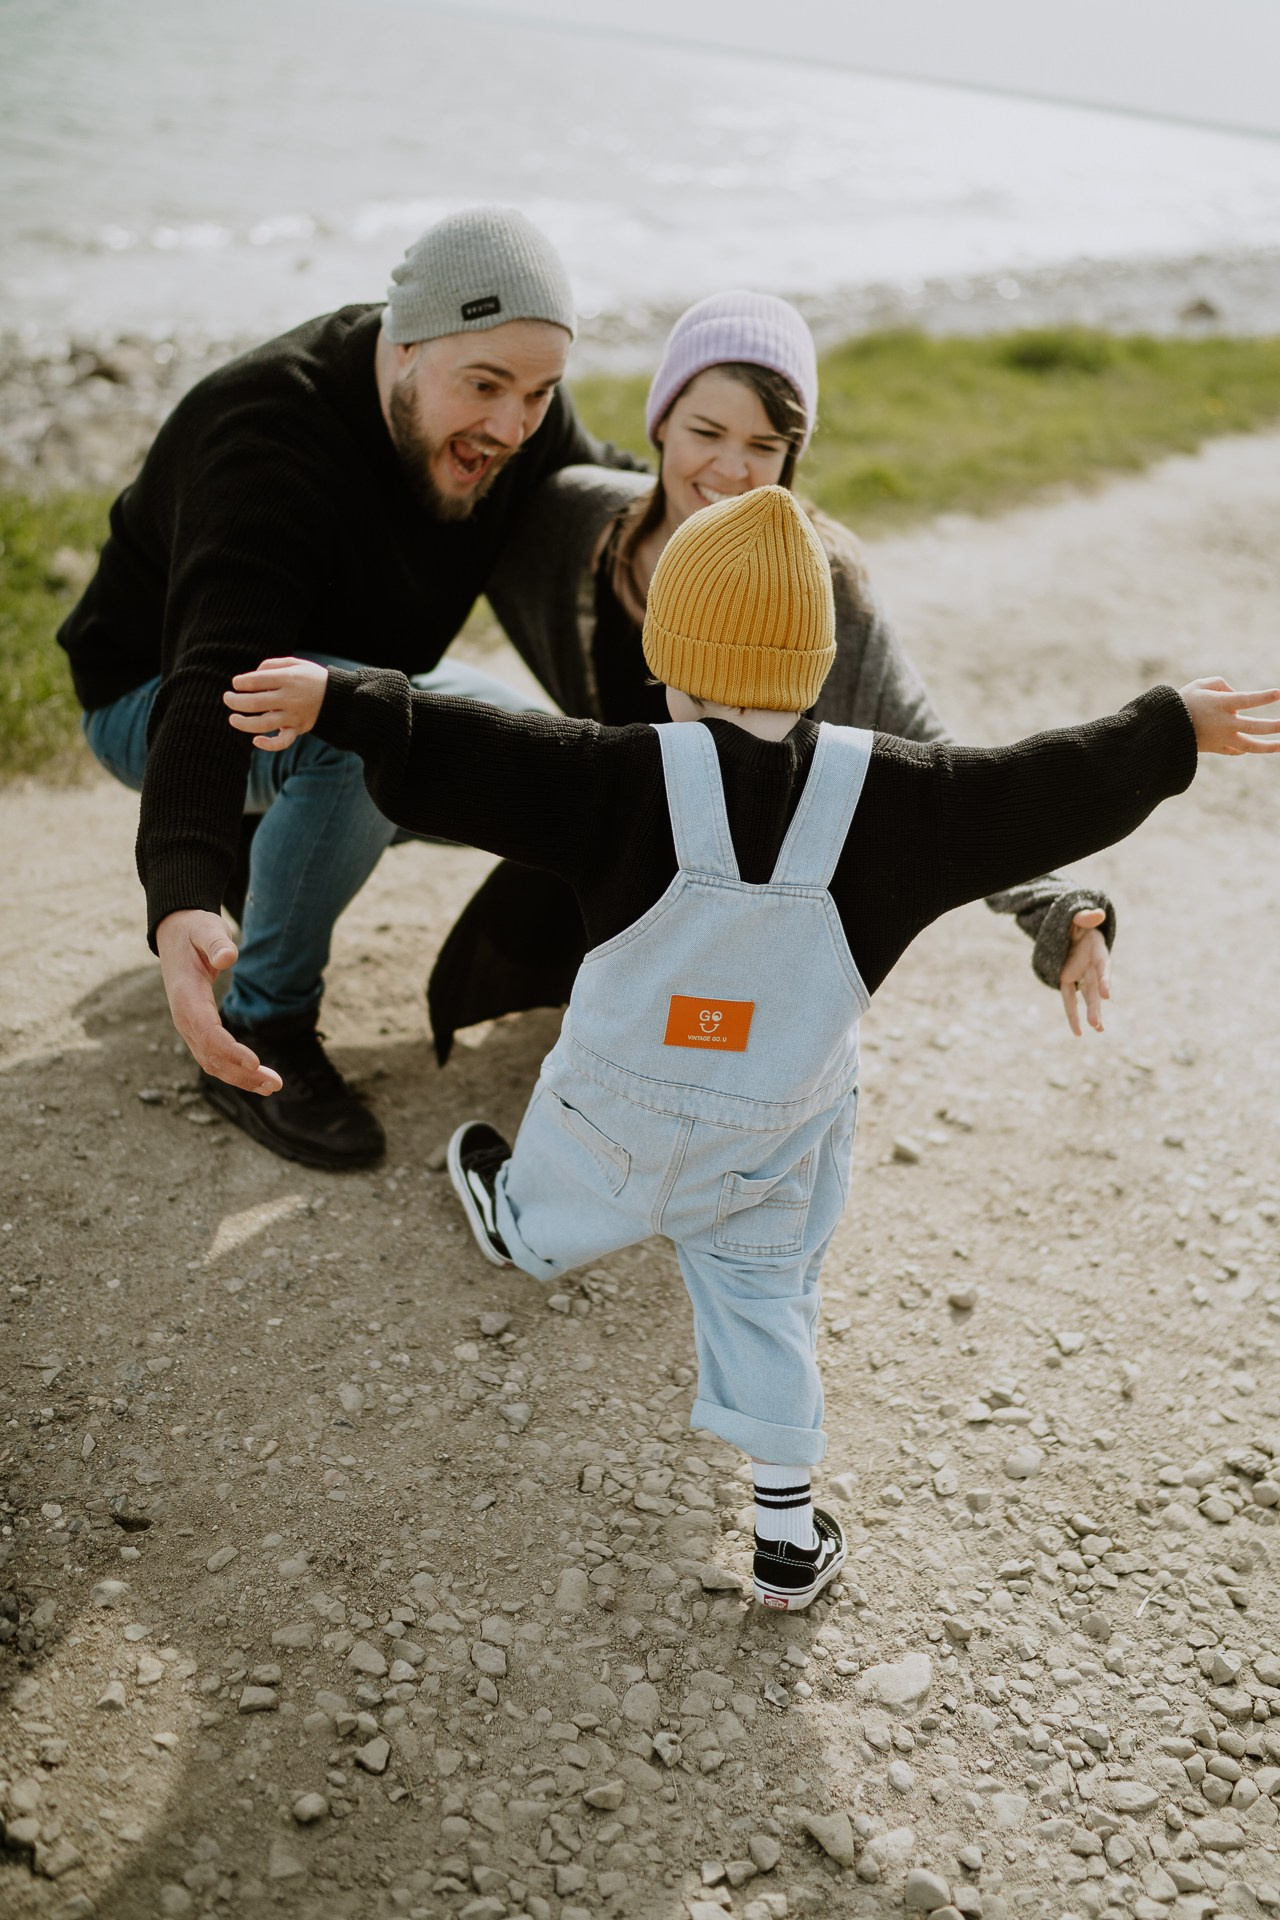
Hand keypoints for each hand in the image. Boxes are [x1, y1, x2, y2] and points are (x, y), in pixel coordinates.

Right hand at [155, 909, 281, 1093]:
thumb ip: (217, 943)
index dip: (229, 1049)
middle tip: (276, 1083)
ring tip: (272, 1086)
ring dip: (240, 1077)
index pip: (206, 1030)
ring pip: (211, 1062)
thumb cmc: (194, 930)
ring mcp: (189, 1026)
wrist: (174, 934)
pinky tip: (256, 1077)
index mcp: (185, 995)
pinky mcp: (197, 1028)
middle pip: (211, 1055)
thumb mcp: (205, 928)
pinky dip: (234, 1070)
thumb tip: (228, 957)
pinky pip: (213, 1056)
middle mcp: (184, 1017)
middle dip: (242, 1073)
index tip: (255, 1062)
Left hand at [224, 656, 327, 750]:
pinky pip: (283, 741)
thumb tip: (251, 676)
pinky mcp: (298, 729)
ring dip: (244, 723)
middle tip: (227, 698)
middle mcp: (289, 698)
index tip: (236, 683)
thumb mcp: (295, 663)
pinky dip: (269, 745)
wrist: (338, 697)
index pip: (257, 680)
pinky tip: (256, 741)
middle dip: (236, 701)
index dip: (241, 682)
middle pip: (255, 702)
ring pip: (263, 723)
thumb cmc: (311, 677)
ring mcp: (293, 715)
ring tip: (232, 719)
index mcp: (288, 678)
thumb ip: (271, 665)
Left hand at [1059, 907, 1110, 1036]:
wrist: (1073, 930)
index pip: (1103, 967)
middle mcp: (1092, 967)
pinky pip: (1070, 1000)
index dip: (1105, 979)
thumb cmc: (1079, 923)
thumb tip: (1098, 914)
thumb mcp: (1079, 917)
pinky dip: (1073, 1015)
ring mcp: (1081, 975)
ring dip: (1092, 1013)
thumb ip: (1086, 917)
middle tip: (1098, 1024)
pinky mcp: (1067, 980)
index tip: (1107, 993)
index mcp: (1098, 952)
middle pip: (1095, 988)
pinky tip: (1078, 1032)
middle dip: (1096, 1005)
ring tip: (1098, 1029)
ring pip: (1088, 997)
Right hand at [1179, 678, 1279, 754]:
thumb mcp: (1198, 685)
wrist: (1163, 729)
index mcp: (1219, 704)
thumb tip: (1235, 694)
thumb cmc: (1181, 702)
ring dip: (1268, 747)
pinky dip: (1244, 749)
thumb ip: (1220, 684)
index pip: (1247, 700)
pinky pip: (1235, 750)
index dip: (1264, 697)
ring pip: (1249, 745)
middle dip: (1274, 726)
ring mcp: (1220, 738)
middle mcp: (1223, 723)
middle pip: (1254, 726)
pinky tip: (1251, 747)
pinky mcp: (1215, 748)